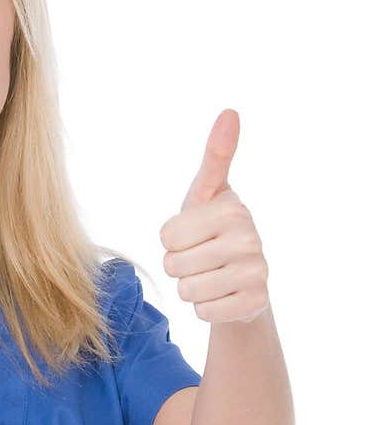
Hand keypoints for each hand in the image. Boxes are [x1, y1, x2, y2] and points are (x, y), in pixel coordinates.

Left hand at [158, 109, 269, 324]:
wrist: (243, 277)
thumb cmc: (214, 227)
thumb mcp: (208, 192)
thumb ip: (216, 154)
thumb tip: (230, 112)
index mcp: (233, 209)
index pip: (167, 236)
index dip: (173, 239)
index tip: (196, 232)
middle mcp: (250, 240)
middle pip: (174, 265)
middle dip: (180, 264)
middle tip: (203, 256)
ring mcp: (256, 274)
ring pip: (186, 291)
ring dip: (192, 287)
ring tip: (212, 274)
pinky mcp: (255, 304)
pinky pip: (203, 312)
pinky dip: (206, 308)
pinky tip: (223, 295)